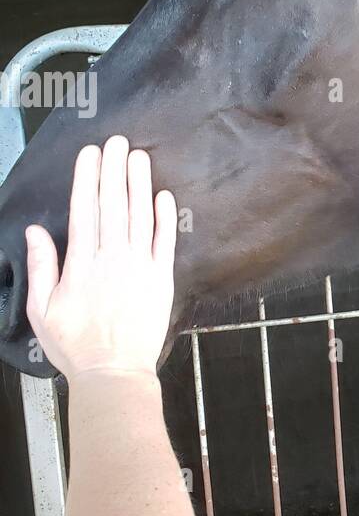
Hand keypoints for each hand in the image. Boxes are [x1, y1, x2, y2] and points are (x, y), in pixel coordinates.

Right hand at [24, 136, 177, 382]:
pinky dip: (165, 218)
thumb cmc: (75, 345)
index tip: (90, 154)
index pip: (84, 211)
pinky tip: (165, 196)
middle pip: (114, 205)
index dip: (87, 179)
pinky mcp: (163, 280)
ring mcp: (141, 268)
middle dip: (114, 170)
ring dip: (140, 184)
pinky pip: (165, 243)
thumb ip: (42, 267)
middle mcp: (113, 259)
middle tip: (118, 141)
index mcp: (82, 264)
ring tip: (140, 157)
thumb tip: (35, 231)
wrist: (115, 373)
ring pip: (141, 217)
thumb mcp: (42, 310)